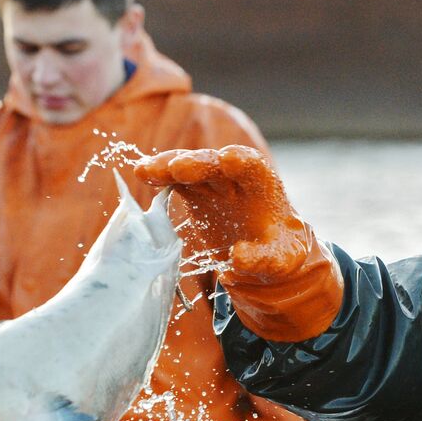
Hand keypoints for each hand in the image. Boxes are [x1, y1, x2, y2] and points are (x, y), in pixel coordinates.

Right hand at [136, 146, 343, 340]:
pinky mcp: (196, 190)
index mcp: (264, 188)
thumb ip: (264, 260)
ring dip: (170, 166)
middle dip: (199, 163)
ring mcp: (214, 181)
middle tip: (178, 168)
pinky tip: (142, 173)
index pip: (255, 168)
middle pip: (217, 164)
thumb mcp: (280, 261)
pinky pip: (176, 178)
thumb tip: (239, 257)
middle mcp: (237, 178)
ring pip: (192, 166)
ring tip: (147, 171)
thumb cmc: (277, 251)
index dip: (242, 161)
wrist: (264, 250)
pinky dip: (160, 174)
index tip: (227, 159)